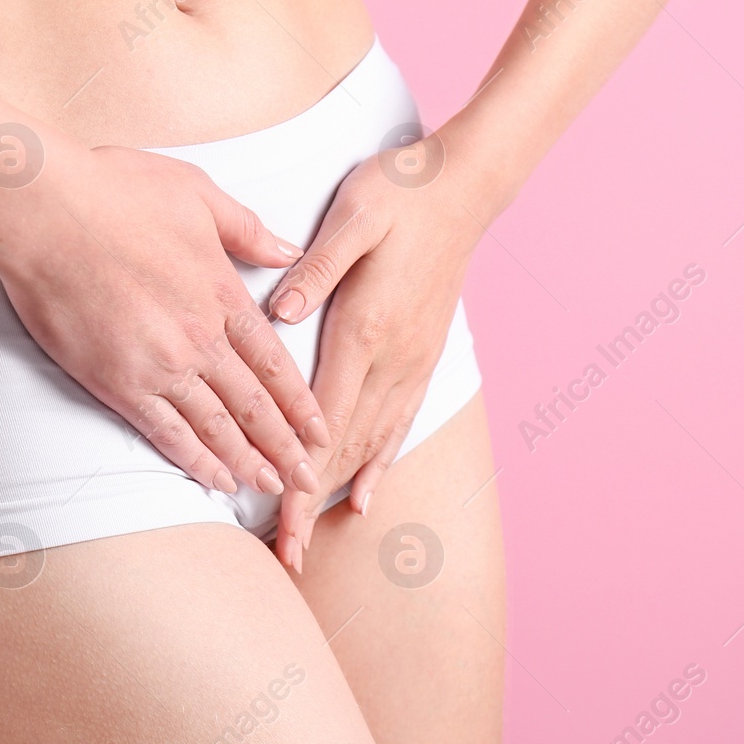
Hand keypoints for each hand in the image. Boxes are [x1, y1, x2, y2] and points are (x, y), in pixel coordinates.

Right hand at [0, 144, 330, 495]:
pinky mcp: (118, 382)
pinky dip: (196, 460)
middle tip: (310, 480)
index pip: (275, 361)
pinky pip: (167, 432)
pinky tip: (217, 480)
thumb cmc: (114, 191)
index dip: (300, 402)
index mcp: (222, 293)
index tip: (321, 429)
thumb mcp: (197, 193)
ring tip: (274, 490)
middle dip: (287, 447)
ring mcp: (160, 365)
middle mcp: (200, 337)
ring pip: (218, 426)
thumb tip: (287, 251)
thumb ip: (247, 228)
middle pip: (256, 404)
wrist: (45, 214)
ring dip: (249, 462)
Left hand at [266, 137, 481, 569]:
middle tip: (285, 556)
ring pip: (370, 445)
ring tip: (311, 541)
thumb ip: (317, 266)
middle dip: (310, 506)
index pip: (323, 420)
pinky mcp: (422, 358)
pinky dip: (377, 466)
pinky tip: (362, 498)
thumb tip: (278, 311)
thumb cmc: (400, 193)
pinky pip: (398, 425)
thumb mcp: (354, 214)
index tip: (278, 520)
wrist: (465, 187)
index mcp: (366, 329)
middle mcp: (392, 359)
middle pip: (344, 450)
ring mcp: (412, 363)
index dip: (298, 475)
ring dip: (336, 495)